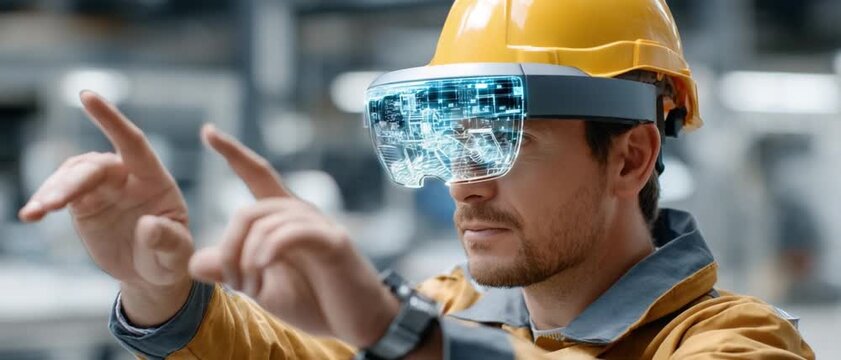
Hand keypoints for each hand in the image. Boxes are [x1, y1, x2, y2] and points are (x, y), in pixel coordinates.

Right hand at [18, 91, 193, 326]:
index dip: (111, 119)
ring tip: (37, 212)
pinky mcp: (82, 202)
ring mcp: (102, 188)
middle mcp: (127, 176)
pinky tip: (31, 215)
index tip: (87, 96)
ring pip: (72, 177)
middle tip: (53, 203)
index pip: (134, 142)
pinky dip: (44, 202)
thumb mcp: (177, 254)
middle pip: (95, 167)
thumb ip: (167, 239)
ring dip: (52, 192)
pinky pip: (59, 194)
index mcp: (155, 179)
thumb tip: (148, 226)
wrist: (150, 273)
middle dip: (72, 182)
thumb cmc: (171, 258)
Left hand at [189, 125, 399, 347]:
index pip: (257, 175)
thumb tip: (195, 262)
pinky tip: (261, 270)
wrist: (360, 321)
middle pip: (248, 211)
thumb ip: (231, 273)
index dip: (233, 152)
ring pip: (264, 223)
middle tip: (232, 284)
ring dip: (245, 260)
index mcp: (284, 219)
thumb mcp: (263, 288)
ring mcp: (319, 225)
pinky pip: (290, 234)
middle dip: (228, 249)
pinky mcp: (333, 242)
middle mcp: (301, 214)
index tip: (208, 131)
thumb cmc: (315, 301)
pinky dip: (267, 251)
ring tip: (249, 288)